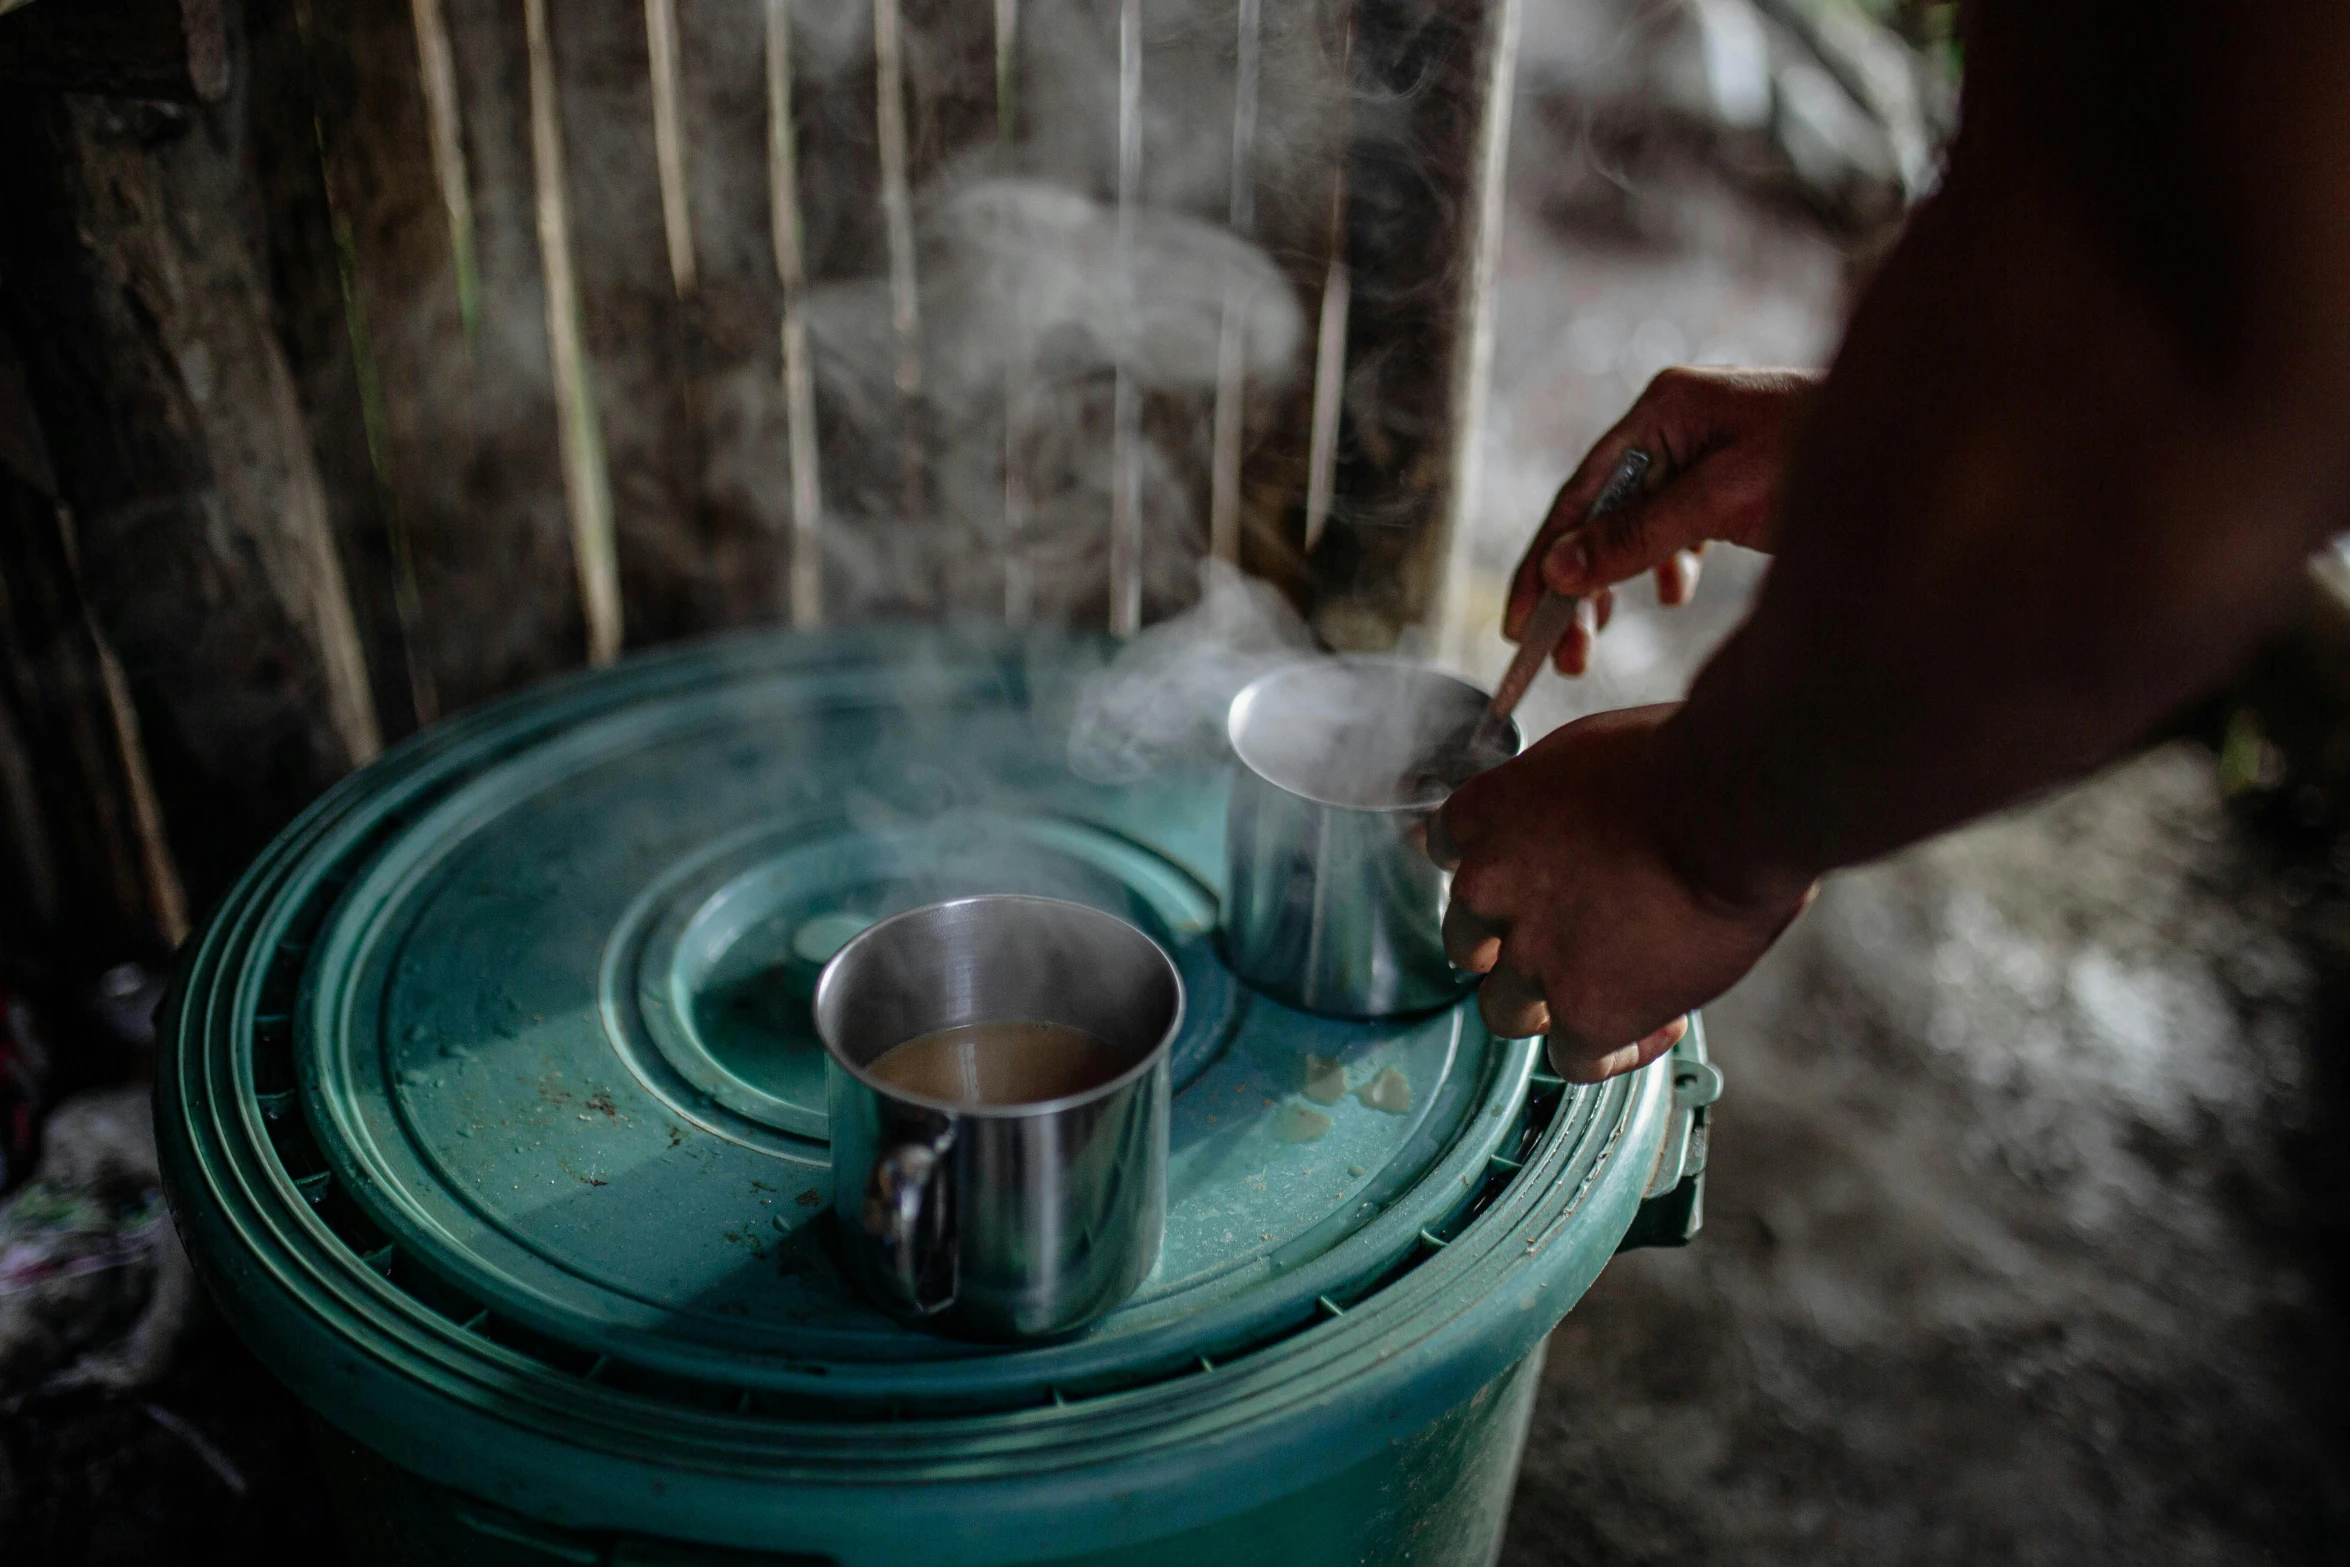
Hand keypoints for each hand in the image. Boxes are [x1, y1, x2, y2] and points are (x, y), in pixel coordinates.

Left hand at [1428, 705, 1812, 1080]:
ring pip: (1507, 1011)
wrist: (1730, 803)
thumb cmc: (1683, 763)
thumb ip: (1557, 804)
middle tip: (1574, 941)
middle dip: (1510, 946)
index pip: (1446, 850)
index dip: (1489, 871)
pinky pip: (1576, 1061)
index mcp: (1484, 815)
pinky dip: (1615, 1050)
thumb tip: (1578, 830)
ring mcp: (1530, 959)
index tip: (1521, 878)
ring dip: (1553, 1005)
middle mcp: (1488, 890)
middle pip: (1468, 942)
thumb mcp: (1588, 754)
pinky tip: (1662, 1022)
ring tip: (1618, 986)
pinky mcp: (1584, 1013)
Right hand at [1508, 366, 1819, 674]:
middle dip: (1574, 591)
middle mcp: (1672, 424)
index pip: (1578, 495)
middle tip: (1560, 659)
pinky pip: (1675, 526)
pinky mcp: (1730, 476)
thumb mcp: (1726, 499)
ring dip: (1612, 588)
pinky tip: (1671, 595)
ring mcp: (1702, 448)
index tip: (1518, 627)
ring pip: (1632, 527)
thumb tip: (1560, 569)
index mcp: (1662, 410)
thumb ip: (1641, 534)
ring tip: (1593, 648)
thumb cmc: (1830, 454)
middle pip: (1598, 515)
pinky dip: (1664, 566)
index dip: (1541, 564)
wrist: (1926, 436)